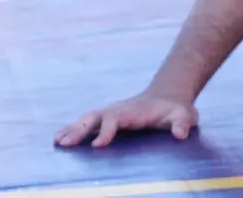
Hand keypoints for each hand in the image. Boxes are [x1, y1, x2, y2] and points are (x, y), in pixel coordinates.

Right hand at [54, 92, 198, 147]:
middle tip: (65, 143)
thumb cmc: (176, 109)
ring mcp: (111, 113)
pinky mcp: (108, 118)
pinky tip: (60, 139)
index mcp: (134, 110)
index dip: (106, 131)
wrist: (169, 96)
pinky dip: (73, 129)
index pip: (115, 119)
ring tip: (58, 142)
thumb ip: (182, 123)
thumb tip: (181, 134)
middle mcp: (118, 110)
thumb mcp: (184, 115)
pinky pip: (88, 123)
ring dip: (72, 129)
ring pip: (88, 119)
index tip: (97, 145)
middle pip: (95, 117)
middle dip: (80, 130)